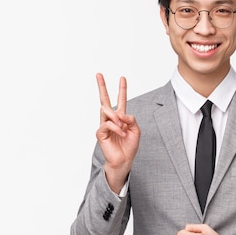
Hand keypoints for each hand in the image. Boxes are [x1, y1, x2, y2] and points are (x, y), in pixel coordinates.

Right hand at [95, 73, 139, 192]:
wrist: (124, 160)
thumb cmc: (129, 146)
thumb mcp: (136, 130)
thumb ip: (131, 119)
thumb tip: (121, 114)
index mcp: (121, 117)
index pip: (120, 100)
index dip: (122, 89)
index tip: (122, 78)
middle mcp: (111, 119)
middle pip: (104, 100)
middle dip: (102, 86)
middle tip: (99, 74)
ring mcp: (104, 125)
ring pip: (107, 111)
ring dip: (117, 118)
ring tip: (123, 127)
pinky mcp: (100, 133)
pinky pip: (107, 124)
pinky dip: (116, 127)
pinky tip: (120, 132)